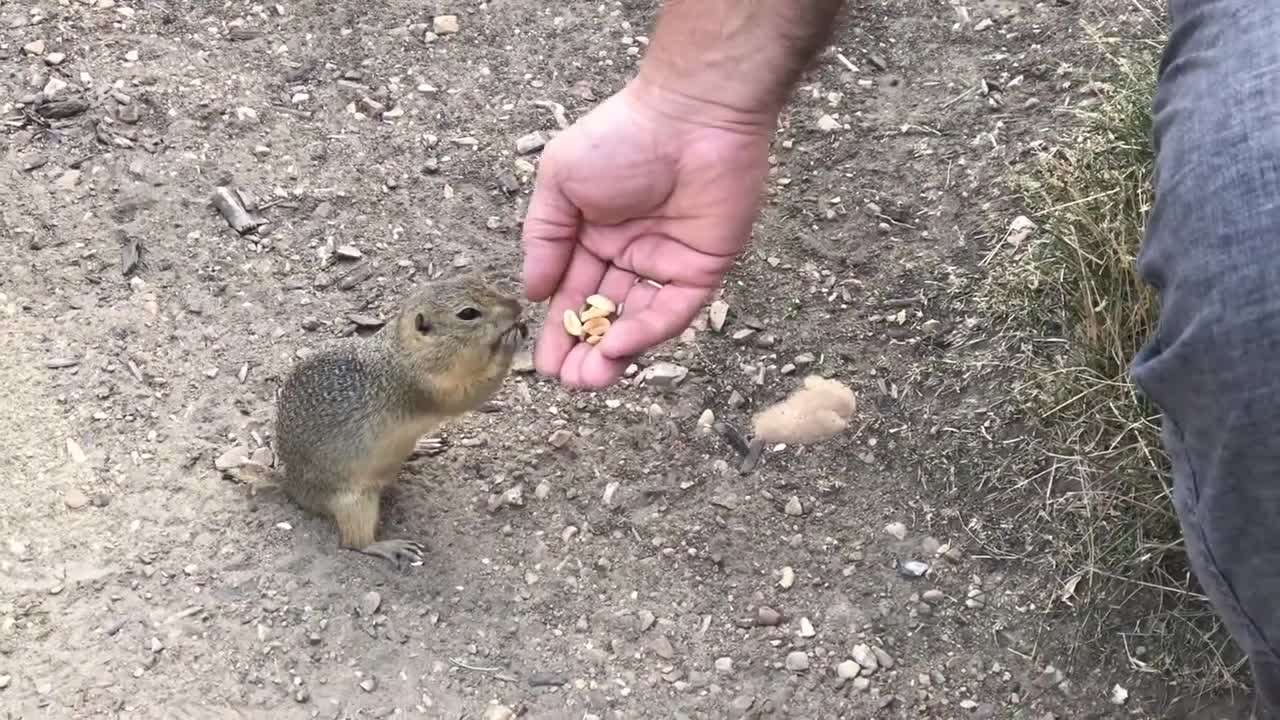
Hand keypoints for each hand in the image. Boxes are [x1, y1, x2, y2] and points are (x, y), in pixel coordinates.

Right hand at [520, 83, 772, 387]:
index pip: (572, 292)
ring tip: (589, 377)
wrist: (690, 115)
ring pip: (638, 320)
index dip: (558, 328)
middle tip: (567, 379)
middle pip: (605, 314)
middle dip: (585, 349)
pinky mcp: (702, 268)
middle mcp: (629, 254)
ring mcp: (667, 263)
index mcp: (593, 234)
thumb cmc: (621, 137)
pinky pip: (672, 309)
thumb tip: (531, 291)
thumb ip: (544, 237)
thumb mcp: (561, 182)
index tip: (543, 363)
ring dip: (614, 352)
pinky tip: (618, 345)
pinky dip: (646, 331)